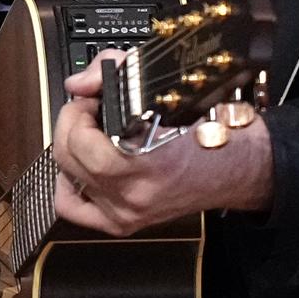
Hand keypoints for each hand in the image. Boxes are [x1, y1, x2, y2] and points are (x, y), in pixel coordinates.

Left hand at [53, 52, 275, 232]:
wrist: (231, 163)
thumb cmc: (202, 125)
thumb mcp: (158, 84)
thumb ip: (109, 73)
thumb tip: (79, 84)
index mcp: (144, 159)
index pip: (81, 139)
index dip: (78, 110)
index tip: (91, 98)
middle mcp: (133, 192)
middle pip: (68, 156)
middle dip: (71, 124)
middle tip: (87, 110)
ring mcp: (127, 212)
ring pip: (67, 178)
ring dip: (70, 149)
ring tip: (89, 135)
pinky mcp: (124, 224)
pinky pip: (74, 210)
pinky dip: (69, 186)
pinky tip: (82, 167)